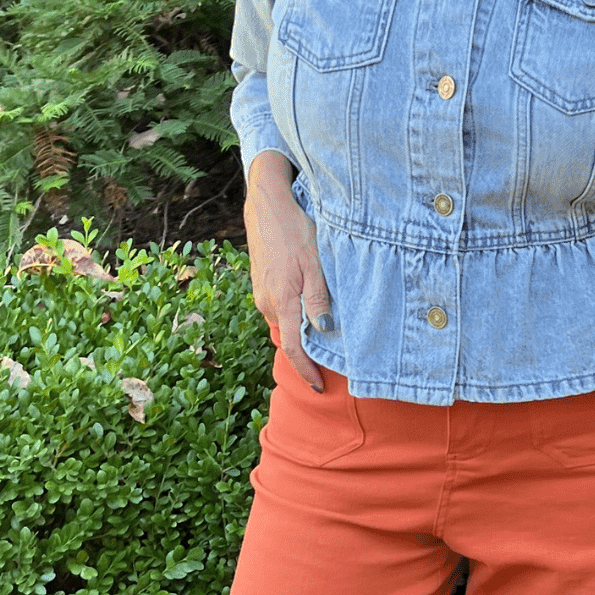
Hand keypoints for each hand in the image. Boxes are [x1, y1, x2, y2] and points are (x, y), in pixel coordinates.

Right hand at [244, 151, 331, 391]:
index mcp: (282, 301)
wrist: (266, 208)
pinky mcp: (262, 286)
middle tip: (332, 360)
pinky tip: (308, 304)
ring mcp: (261, 295)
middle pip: (290, 337)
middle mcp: (267, 303)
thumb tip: (323, 330)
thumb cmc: (294, 231)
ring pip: (285, 322)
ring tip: (324, 330)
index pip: (293, 347)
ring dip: (302, 330)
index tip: (319, 386)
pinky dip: (294, 314)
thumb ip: (318, 298)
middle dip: (308, 352)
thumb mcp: (315, 263)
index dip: (306, 370)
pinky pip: (280, 309)